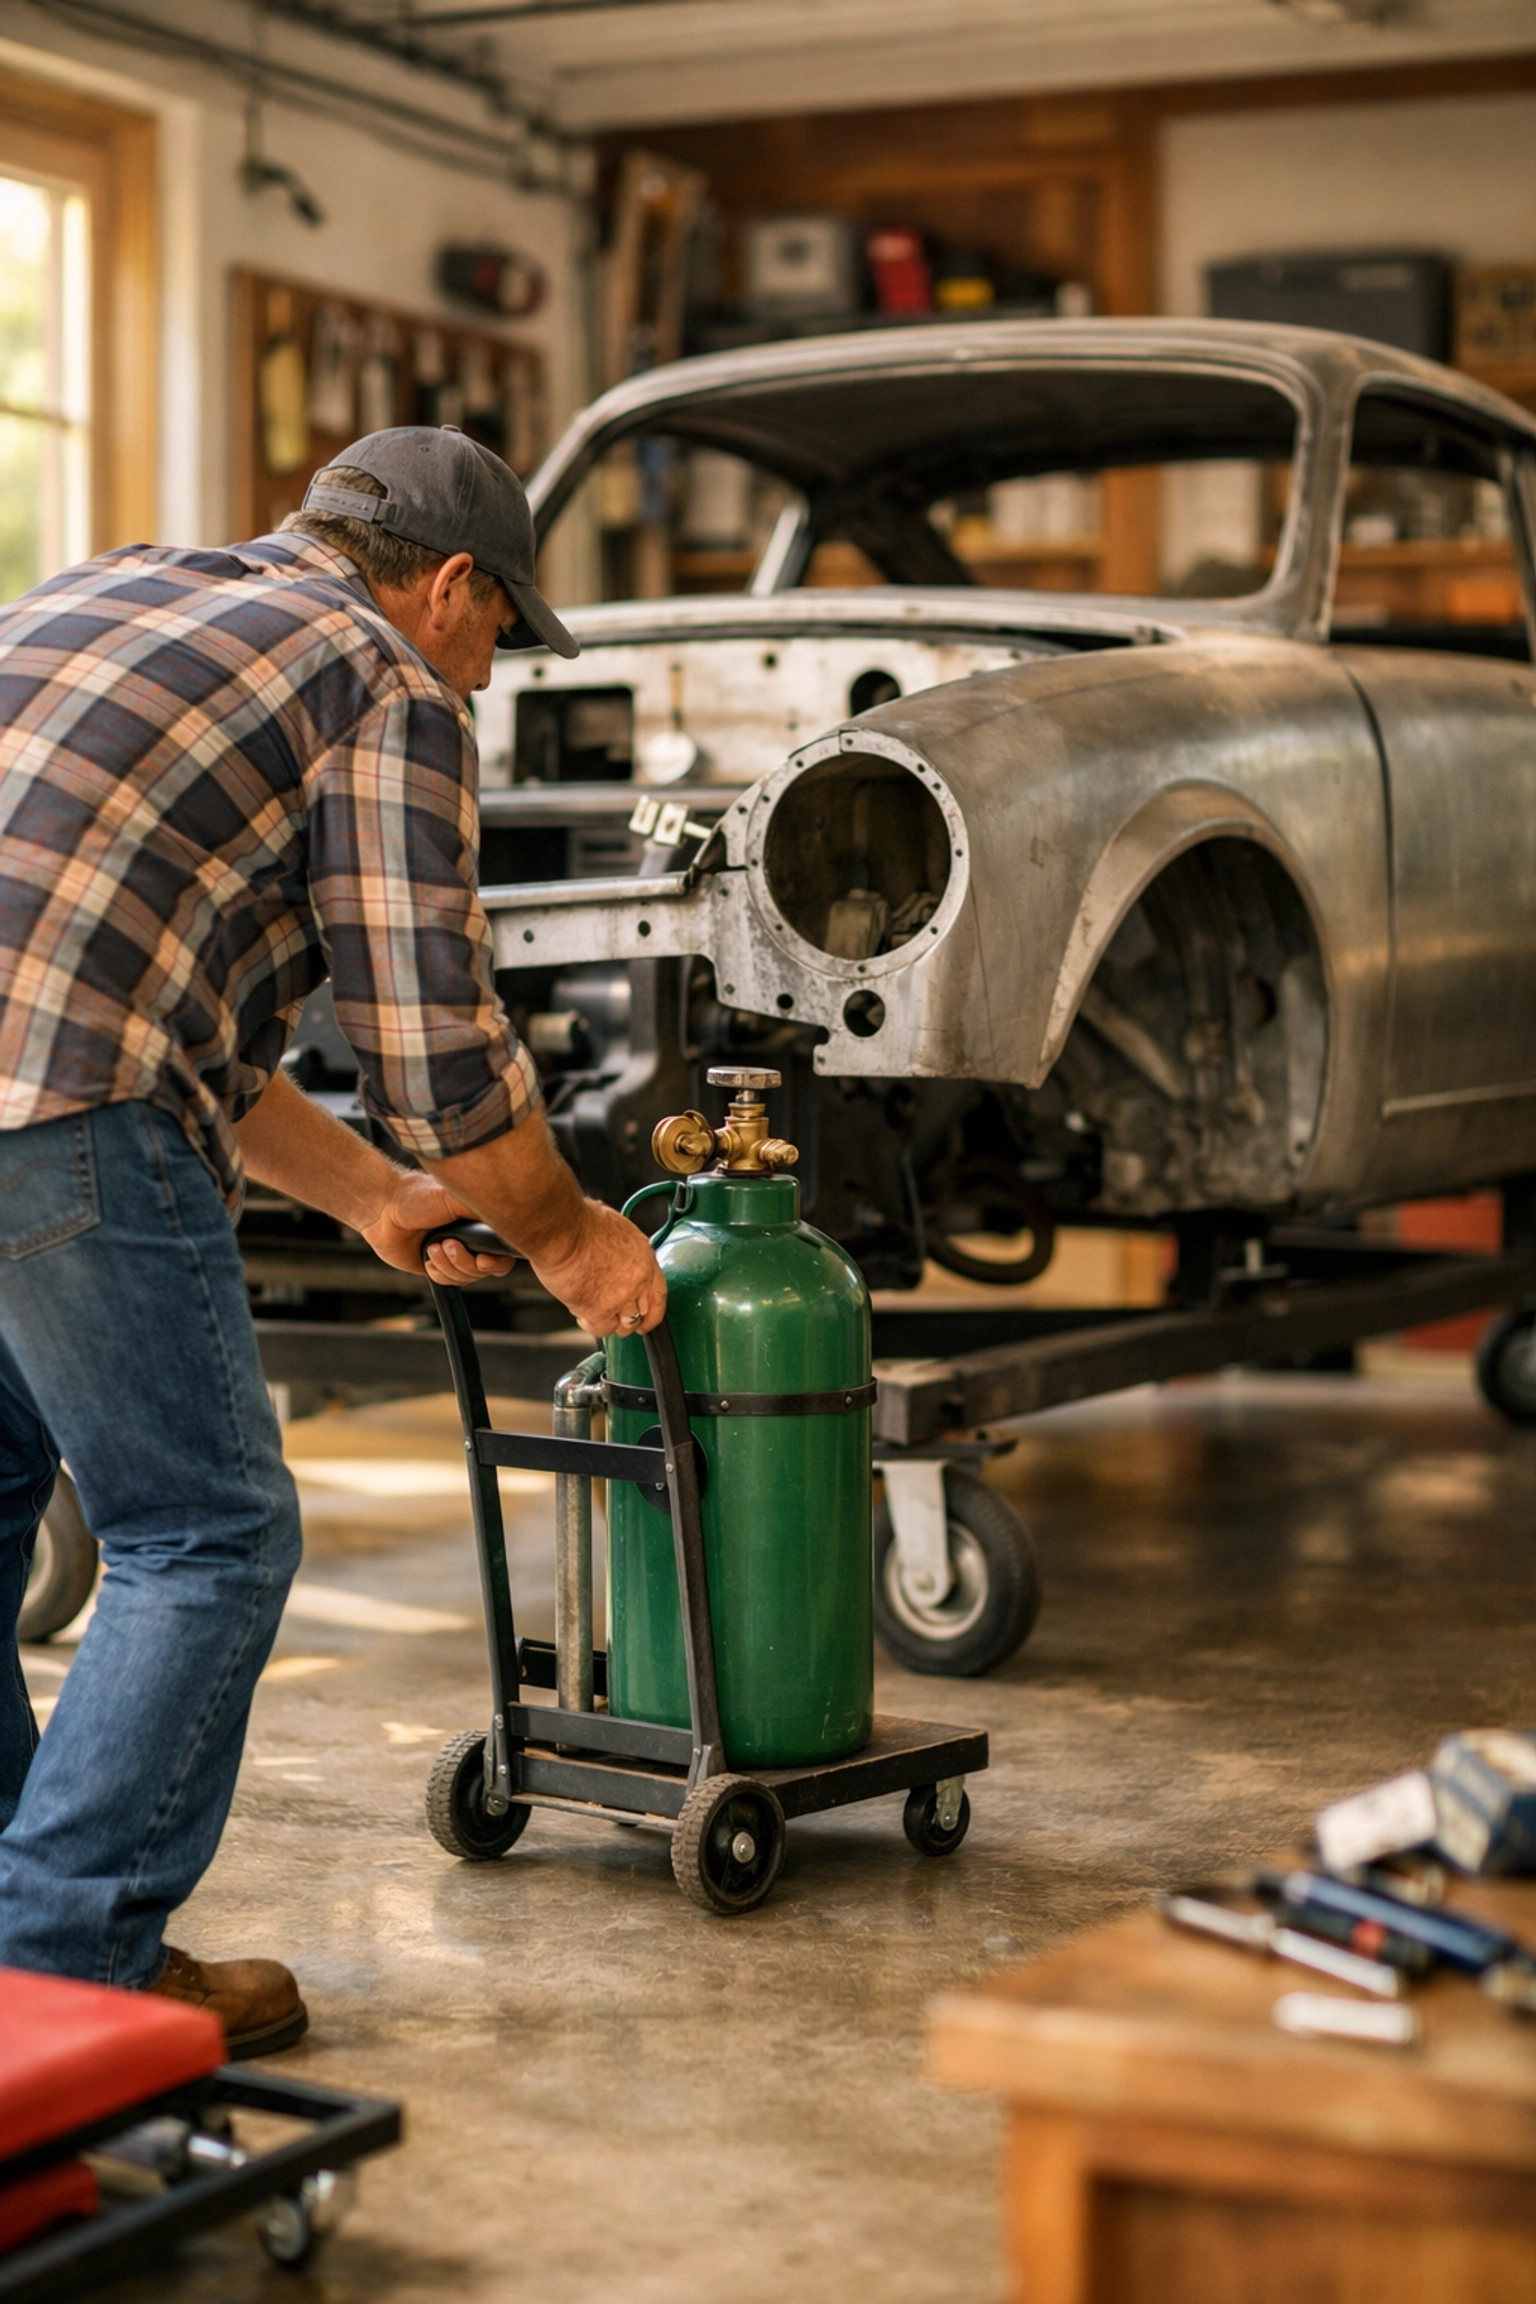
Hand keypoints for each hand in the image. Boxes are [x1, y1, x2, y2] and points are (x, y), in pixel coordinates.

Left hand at [358, 1169, 515, 1285]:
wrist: (383, 1210)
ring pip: (468, 1278)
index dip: (497, 1260)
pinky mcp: (438, 1267)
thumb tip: (507, 1219)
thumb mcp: (454, 1198)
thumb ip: (482, 1210)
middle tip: (447, 1244)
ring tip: (432, 1247)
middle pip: (487, 1269)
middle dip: (465, 1261)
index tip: (483, 1259)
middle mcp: (472, 1239)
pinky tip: (426, 1258)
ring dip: (448, 1265)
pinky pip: (449, 1283)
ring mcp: (455, 1254)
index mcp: (480, 1222)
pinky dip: (438, 1273)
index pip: (504, 1249)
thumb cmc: (417, 1197)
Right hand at [528, 1199, 666, 1336]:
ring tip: (591, 1308)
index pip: (660, 1294)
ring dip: (609, 1320)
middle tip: (615, 1317)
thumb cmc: (579, 1222)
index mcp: (644, 1257)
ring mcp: (621, 1297)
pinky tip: (580, 1311)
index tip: (648, 1320)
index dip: (654, 1312)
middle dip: (630, 1319)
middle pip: (643, 1313)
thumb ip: (623, 1249)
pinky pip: (600, 1329)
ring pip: (624, 1325)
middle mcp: (638, 1279)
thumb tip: (616, 1254)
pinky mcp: (600, 1309)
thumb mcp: (616, 1227)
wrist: (562, 1229)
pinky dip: (589, 1323)